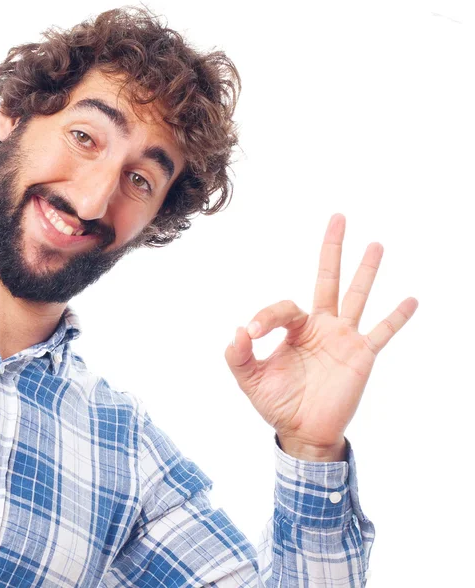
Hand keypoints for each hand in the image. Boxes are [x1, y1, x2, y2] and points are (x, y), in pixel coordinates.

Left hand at [225, 213, 417, 460]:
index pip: (283, 308)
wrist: (303, 432)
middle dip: (331, 249)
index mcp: (294, 329)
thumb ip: (238, 356)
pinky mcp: (361, 355)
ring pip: (356, 297)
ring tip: (375, 244)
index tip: (251, 335)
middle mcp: (321, 326)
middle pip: (327, 279)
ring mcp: (343, 338)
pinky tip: (411, 299)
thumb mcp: (250, 380)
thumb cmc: (277, 404)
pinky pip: (382, 332)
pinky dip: (396, 317)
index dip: (264, 317)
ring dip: (366, 271)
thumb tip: (237, 330)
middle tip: (338, 217)